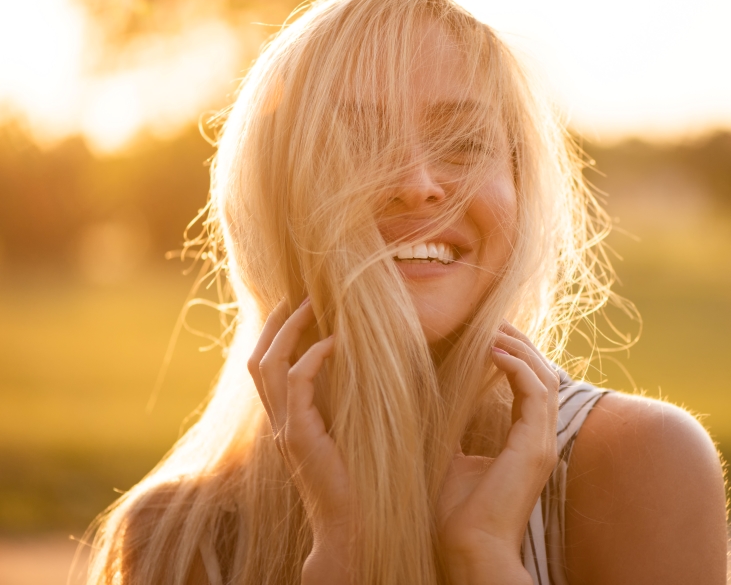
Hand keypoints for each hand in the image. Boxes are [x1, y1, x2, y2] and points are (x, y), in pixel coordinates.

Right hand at [246, 298, 352, 582]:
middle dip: (276, 322)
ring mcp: (284, 428)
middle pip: (258, 357)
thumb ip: (355, 402)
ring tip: (311, 305)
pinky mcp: (298, 436)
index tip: (299, 304)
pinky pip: (295, 383)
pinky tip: (335, 342)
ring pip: (268, 364)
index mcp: (289, 419)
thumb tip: (383, 367)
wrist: (352, 525)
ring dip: (289, 330)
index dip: (278, 333)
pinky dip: (313, 357)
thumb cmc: (363, 481)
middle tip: (298, 294)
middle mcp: (280, 420)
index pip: (268, 366)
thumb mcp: (356, 431)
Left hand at [436, 321, 559, 584]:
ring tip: (492, 330)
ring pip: (544, 379)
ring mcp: (542, 443)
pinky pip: (535, 391)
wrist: (468, 549)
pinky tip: (491, 351)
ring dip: (519, 350)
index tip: (491, 336)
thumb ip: (457, 435)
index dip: (516, 358)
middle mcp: (541, 441)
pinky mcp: (535, 446)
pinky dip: (516, 366)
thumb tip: (437, 410)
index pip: (532, 389)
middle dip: (521, 346)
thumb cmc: (457, 516)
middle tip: (494, 321)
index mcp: (527, 445)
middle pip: (544, 377)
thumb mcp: (454, 463)